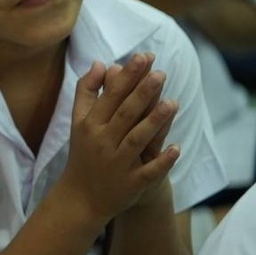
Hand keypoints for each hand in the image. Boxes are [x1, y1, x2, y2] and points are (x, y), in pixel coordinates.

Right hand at [57, 54, 180, 223]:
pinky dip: (162, 161)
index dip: (127, 77)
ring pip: (136, 140)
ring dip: (154, 122)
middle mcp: (102, 142)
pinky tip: (176, 148)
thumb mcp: (79, 122)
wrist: (80, 197)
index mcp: (89, 125)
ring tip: (172, 103)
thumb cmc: (84, 153)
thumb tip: (100, 63)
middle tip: (161, 73)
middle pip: (124, 115)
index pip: (110, 96)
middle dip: (142, 93)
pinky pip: (148, 171)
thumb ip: (88, 92)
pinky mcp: (131, 183)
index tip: (142, 57)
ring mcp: (117, 163)